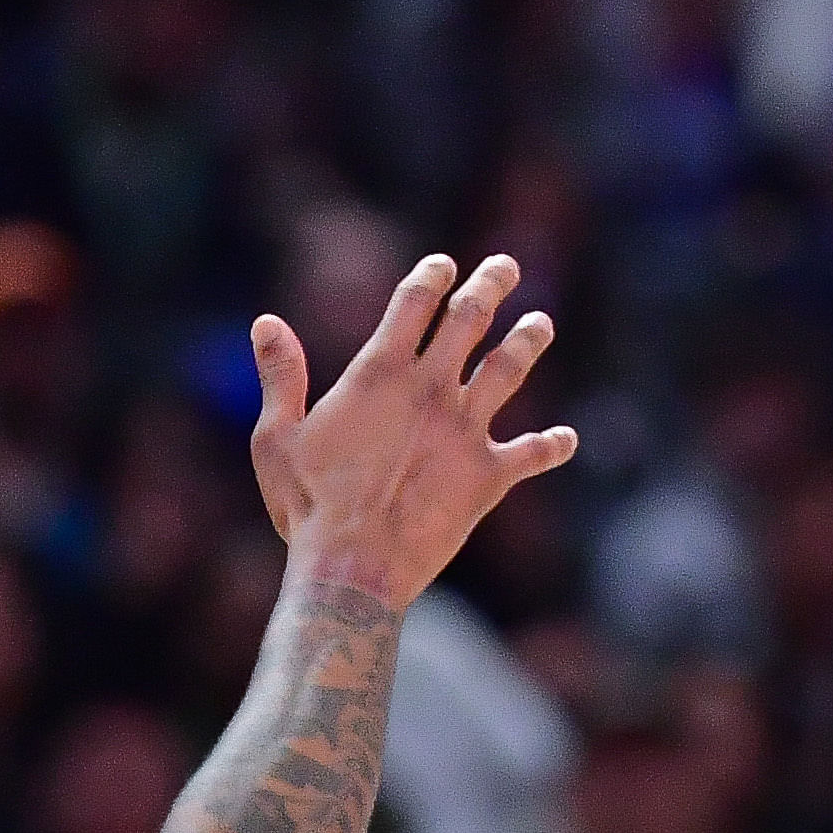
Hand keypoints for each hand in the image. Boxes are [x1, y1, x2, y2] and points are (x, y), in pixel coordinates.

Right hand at [245, 253, 575, 600]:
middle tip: (507, 266)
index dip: (431, 276)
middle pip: (471, 318)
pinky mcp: (490, 474)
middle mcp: (431, 389)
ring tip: (542, 322)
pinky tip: (567, 439)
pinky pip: (532, 454)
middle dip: (491, 286)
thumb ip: (279, 377)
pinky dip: (552, 445)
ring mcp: (466, 429)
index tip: (444, 264)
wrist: (354, 568)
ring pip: (509, 369)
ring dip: (528, 341)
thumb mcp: (277, 437)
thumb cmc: (309, 507)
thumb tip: (264, 322)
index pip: (414, 303)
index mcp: (380, 373)